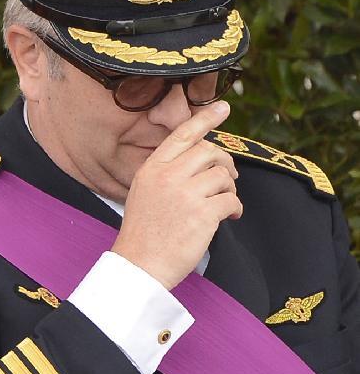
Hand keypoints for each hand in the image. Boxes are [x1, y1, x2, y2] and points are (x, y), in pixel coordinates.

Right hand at [112, 101, 242, 289]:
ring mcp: (185, 194)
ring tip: (223, 204)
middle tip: (228, 178)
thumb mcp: (144, 193)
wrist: (139, 265)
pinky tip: (228, 217)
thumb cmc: (143, 233)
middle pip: (209, 152)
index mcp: (151, 169)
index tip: (223, 108)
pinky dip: (235, 208)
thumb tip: (202, 160)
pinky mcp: (202, 214)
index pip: (182, 135)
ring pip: (223, 176)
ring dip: (229, 189)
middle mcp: (167, 176)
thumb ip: (166, 173)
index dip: (205, 119)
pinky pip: (231, 200)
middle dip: (225, 164)